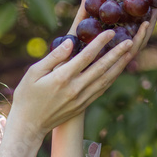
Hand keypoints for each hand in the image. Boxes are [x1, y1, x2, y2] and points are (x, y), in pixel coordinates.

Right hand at [9, 0, 156, 136]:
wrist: (29, 124)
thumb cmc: (26, 96)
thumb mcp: (33, 73)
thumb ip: (53, 57)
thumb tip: (70, 42)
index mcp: (62, 78)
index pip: (86, 56)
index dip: (99, 42)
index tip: (110, 31)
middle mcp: (75, 89)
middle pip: (101, 68)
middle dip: (117, 53)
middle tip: (129, 40)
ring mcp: (81, 99)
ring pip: (106, 80)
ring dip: (119, 66)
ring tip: (129, 53)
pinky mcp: (83, 105)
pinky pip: (101, 89)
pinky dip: (111, 78)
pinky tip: (117, 70)